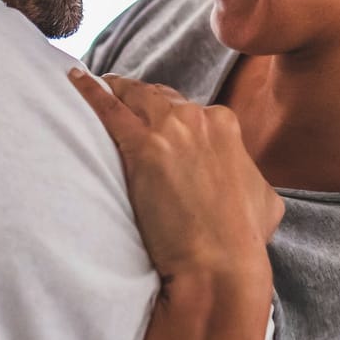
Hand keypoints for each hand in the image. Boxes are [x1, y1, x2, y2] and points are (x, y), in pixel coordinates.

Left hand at [70, 68, 283, 283]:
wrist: (221, 260)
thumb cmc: (242, 238)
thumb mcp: (264, 197)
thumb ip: (248, 175)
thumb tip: (243, 178)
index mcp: (226, 125)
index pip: (189, 108)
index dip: (170, 114)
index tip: (158, 121)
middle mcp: (198, 119)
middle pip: (159, 97)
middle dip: (140, 96)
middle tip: (121, 96)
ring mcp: (169, 130)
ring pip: (134, 96)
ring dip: (115, 89)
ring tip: (96, 83)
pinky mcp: (142, 148)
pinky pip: (108, 109)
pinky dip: (89, 91)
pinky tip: (74, 78)